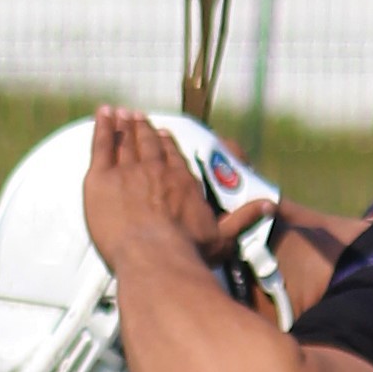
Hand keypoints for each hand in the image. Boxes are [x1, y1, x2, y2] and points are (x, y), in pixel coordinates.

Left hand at [82, 108, 272, 273]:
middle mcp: (157, 171)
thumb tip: (270, 205)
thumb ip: (243, 219)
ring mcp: (129, 172)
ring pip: (125, 142)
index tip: (161, 133)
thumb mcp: (222, 238)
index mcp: (182, 182)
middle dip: (142, 130)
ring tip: (120, 114)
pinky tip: (102, 114)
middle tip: (137, 117)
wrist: (155, 257)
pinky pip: (101, 145)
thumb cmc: (187, 253)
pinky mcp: (102, 178)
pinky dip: (102, 127)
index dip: (165, 144)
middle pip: (148, 145)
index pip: (172, 157)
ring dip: (123, 126)